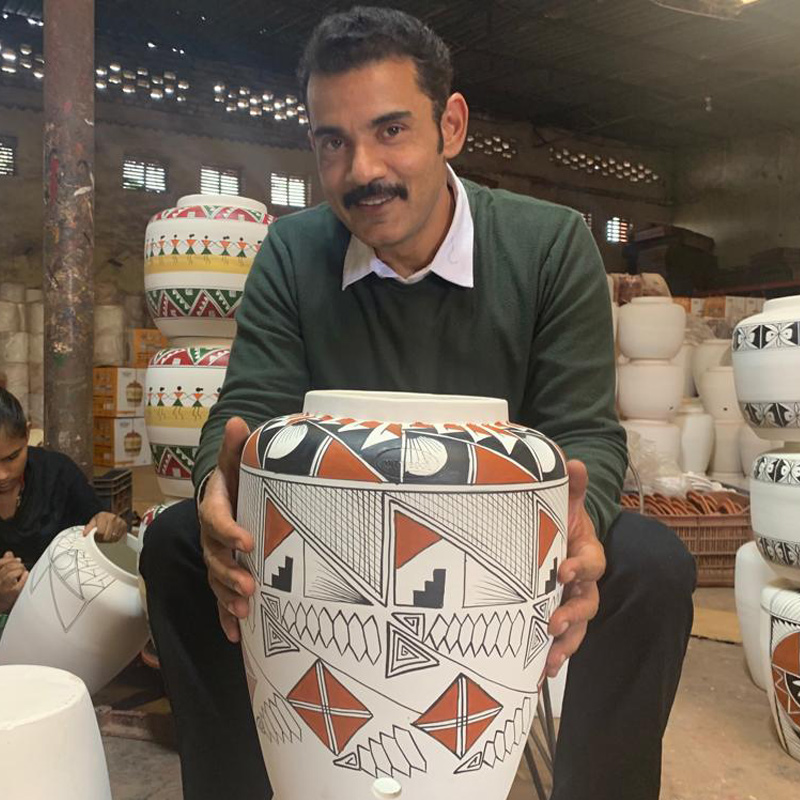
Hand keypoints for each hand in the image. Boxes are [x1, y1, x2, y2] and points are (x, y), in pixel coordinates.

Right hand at [0, 551, 27, 612]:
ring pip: (16, 570)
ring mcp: (4, 586)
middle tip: (21, 569)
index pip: (0, 562)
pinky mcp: (13, 592)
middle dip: (18, 565)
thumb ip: (3, 564)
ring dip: (22, 570)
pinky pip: (22, 578)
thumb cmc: (2, 594)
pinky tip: (25, 576)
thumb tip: (9, 554)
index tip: (16, 560)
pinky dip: (25, 576)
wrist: (0, 610)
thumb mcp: (0, 577)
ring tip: (22, 574)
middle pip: (10, 565)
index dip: (9, 559)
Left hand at [84, 512, 127, 541]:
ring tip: (105, 537)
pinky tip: (111, 536)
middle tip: (101, 538)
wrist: (111, 515)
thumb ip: (88, 528)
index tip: (96, 537)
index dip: (97, 537)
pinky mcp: (124, 526)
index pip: (100, 532)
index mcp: (103, 516)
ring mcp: (120, 522)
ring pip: (113, 538)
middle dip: (103, 539)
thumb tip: (85, 534)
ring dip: (109, 540)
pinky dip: (114, 539)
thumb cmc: (101, 519)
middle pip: (107, 536)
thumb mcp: (93, 521)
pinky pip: (118, 537)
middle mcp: (113, 518)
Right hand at [199, 417, 255, 643]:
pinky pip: (221, 600)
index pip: (215, 520)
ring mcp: (215, 559)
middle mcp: (210, 538)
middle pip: (214, 558)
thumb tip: (236, 420)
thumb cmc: (235, 481)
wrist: (229, 499)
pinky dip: (226, 618)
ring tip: (246, 610)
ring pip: (217, 581)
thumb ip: (235, 448)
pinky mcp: (224, 575)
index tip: (247, 540)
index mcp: (214, 509)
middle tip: (249, 584)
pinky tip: (238, 636)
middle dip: (229, 573)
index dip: (228, 531)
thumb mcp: (235, 463)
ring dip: (228, 598)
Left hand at [545, 460, 605, 677]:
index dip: (581, 567)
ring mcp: (571, 600)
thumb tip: (572, 461)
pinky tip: (539, 671)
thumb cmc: (560, 518)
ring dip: (566, 643)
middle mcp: (583, 581)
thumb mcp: (566, 499)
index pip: (592, 563)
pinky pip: (560, 637)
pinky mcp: (554, 613)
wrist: (556, 532)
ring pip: (577, 626)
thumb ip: (571, 484)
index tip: (564, 571)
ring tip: (549, 659)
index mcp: (588, 552)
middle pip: (588, 602)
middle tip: (553, 623)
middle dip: (572, 614)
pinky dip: (553, 653)